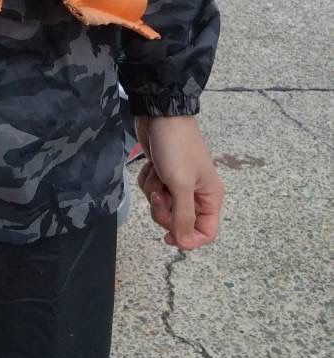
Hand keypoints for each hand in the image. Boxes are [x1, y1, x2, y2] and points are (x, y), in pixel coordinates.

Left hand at [135, 115, 222, 249]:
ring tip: (157, 173)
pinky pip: (150, 191)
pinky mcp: (161, 174)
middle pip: (179, 222)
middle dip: (164, 211)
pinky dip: (148, 180)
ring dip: (154, 191)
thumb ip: (183, 216)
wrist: (160, 115)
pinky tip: (151, 165)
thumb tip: (183, 242)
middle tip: (160, 194)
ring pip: (162, 206)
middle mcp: (196, 193)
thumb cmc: (176, 148)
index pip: (206, 232)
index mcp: (209, 197)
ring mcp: (177, 184)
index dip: (188, 239)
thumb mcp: (181, 184)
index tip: (169, 236)